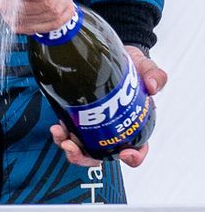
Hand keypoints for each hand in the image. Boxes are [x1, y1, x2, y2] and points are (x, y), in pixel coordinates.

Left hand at [51, 47, 164, 168]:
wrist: (107, 53)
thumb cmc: (131, 66)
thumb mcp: (146, 67)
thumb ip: (155, 75)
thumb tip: (152, 86)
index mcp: (135, 126)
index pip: (137, 149)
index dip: (133, 157)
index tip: (124, 153)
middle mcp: (113, 130)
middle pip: (103, 154)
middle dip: (86, 156)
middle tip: (73, 147)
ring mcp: (94, 125)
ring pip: (83, 147)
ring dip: (70, 147)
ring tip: (61, 135)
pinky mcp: (78, 116)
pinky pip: (69, 133)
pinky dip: (62, 134)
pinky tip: (57, 127)